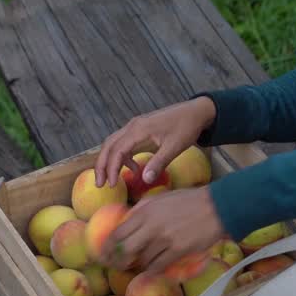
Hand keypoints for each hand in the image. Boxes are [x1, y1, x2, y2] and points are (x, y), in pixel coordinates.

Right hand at [94, 97, 215, 188]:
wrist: (196, 111)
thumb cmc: (186, 127)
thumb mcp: (175, 147)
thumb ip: (159, 162)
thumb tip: (145, 180)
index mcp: (139, 129)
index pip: (117, 150)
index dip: (111, 168)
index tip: (111, 184)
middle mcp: (133, 126)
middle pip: (109, 145)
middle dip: (102, 165)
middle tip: (100, 184)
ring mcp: (135, 126)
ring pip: (114, 143)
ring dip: (109, 160)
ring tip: (110, 179)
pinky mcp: (140, 129)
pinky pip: (124, 143)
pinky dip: (123, 156)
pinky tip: (133, 168)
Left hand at [104, 187, 225, 272]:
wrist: (215, 207)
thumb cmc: (187, 201)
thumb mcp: (160, 198)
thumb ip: (142, 209)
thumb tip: (126, 221)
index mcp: (144, 211)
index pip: (118, 233)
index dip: (108, 247)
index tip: (104, 254)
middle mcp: (151, 226)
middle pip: (126, 250)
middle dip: (118, 261)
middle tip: (116, 266)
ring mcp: (164, 239)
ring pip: (143, 259)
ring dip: (139, 264)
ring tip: (139, 265)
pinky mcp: (178, 250)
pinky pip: (159, 266)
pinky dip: (153, 269)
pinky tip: (152, 270)